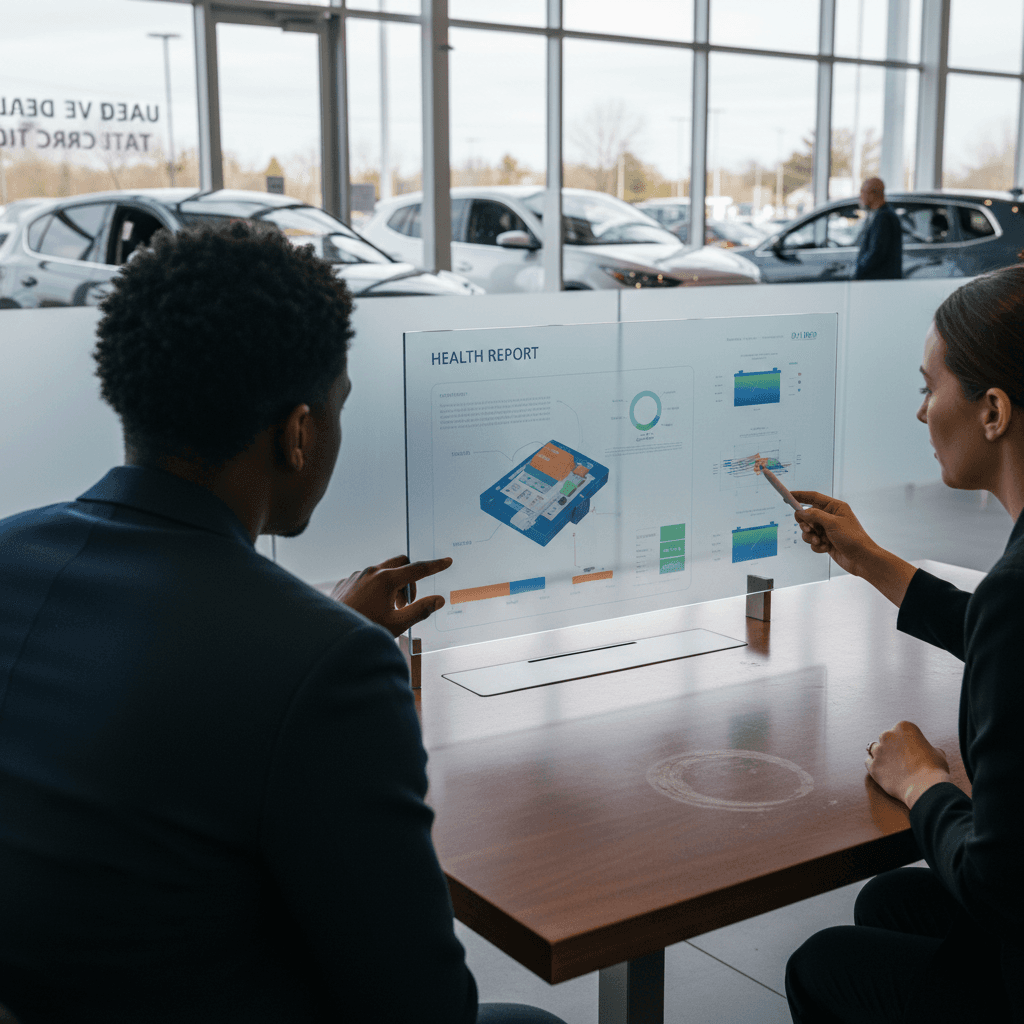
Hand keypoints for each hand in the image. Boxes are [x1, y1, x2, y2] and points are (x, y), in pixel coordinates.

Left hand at [331, 555, 452, 637]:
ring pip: (383, 571)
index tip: (447, 561)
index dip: (435, 565)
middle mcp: (371, 572)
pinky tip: (372, 608)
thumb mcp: (397, 624)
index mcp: (386, 579)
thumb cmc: (363, 628)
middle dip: (410, 579)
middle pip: (400, 563)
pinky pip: (367, 578)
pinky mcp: (347, 582)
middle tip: (408, 602)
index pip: (418, 568)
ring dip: (392, 585)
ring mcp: (357, 575)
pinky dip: (376, 588)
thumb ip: (421, 610)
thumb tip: (438, 600)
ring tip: (389, 609)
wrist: (330, 634)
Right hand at [790, 491, 876, 576]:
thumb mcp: (833, 523)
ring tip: (820, 542)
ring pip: (808, 530)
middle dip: (806, 524)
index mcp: (835, 507)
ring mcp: (827, 529)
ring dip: (811, 537)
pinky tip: (826, 548)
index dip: (800, 496)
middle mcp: (830, 517)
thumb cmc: (853, 539)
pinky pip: (813, 541)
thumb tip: (801, 512)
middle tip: (809, 530)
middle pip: (807, 515)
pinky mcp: (825, 541)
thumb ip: (815, 515)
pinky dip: (817, 546)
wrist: (861, 559)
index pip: (814, 497)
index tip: (788, 496)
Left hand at [866, 721, 950, 809]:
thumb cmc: (934, 770)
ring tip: (890, 765)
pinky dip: (874, 765)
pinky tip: (882, 771)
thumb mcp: (937, 752)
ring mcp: (879, 750)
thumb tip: (926, 750)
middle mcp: (888, 735)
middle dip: (891, 746)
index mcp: (904, 727)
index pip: (899, 730)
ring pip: (874, 749)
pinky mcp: (873, 765)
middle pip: (886, 738)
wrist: (926, 787)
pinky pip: (868, 762)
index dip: (904, 740)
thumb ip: (927, 747)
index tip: (908, 749)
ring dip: (881, 755)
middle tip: (900, 758)